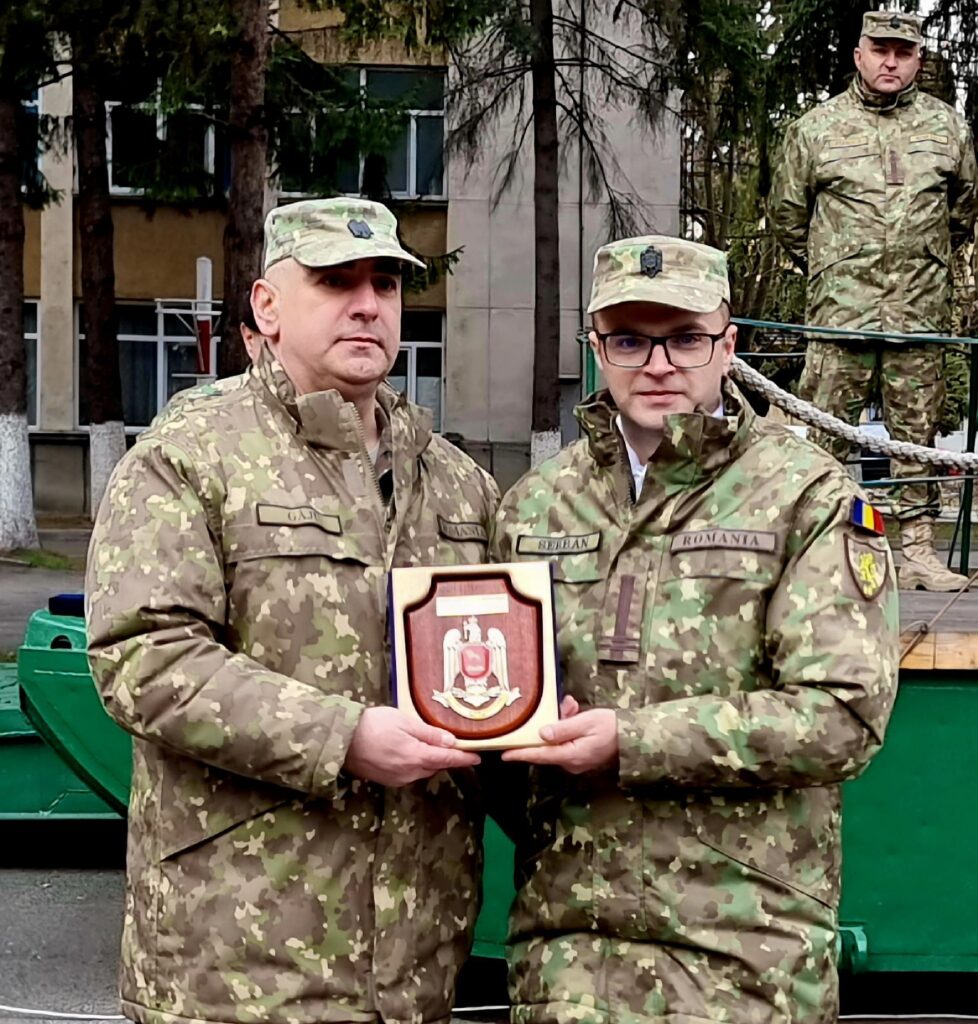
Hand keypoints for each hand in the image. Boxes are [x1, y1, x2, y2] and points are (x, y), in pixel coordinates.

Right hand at [344, 707, 479, 786]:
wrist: (342, 740)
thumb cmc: (373, 724)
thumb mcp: (404, 722)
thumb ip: (429, 734)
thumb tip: (451, 742)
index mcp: (416, 756)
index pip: (447, 759)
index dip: (464, 758)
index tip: (477, 758)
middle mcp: (410, 773)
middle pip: (436, 766)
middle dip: (447, 757)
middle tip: (455, 745)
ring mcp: (398, 779)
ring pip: (423, 771)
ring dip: (431, 761)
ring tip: (431, 746)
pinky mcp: (387, 781)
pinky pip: (410, 774)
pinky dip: (416, 764)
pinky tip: (412, 753)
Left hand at [501, 707, 617, 773]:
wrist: (634, 737)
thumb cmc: (612, 728)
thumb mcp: (586, 722)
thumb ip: (563, 728)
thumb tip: (541, 734)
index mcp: (571, 755)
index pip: (540, 755)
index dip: (521, 753)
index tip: (504, 754)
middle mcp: (570, 762)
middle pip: (547, 746)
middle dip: (546, 727)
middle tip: (563, 709)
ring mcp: (576, 761)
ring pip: (557, 742)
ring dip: (561, 723)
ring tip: (572, 707)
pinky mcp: (580, 756)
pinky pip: (566, 742)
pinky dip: (567, 728)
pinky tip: (575, 713)